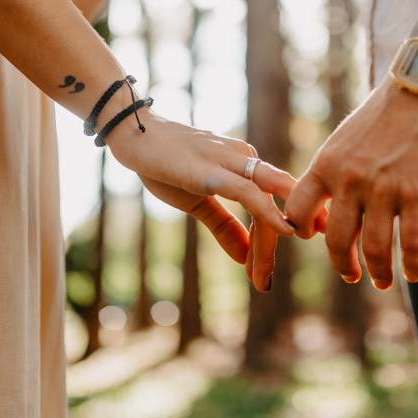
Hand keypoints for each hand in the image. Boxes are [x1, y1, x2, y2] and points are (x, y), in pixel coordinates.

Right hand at [108, 114, 296, 290]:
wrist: (134, 134)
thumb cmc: (165, 164)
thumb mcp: (197, 200)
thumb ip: (223, 226)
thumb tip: (245, 257)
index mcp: (246, 163)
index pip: (270, 205)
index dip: (267, 243)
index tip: (261, 278)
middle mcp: (247, 157)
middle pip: (277, 202)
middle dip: (282, 240)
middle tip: (266, 283)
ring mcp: (232, 159)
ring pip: (265, 201)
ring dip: (270, 240)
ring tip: (262, 277)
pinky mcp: (214, 168)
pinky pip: (249, 191)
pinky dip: (267, 212)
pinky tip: (283, 231)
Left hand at [284, 75, 417, 288]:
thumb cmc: (383, 114)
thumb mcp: (344, 139)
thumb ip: (334, 171)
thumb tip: (327, 206)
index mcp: (326, 164)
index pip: (297, 211)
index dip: (302, 232)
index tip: (316, 239)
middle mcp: (350, 179)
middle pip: (335, 240)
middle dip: (342, 265)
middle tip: (350, 275)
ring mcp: (384, 189)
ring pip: (374, 250)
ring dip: (378, 273)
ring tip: (383, 281)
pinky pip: (411, 244)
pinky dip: (412, 267)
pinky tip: (413, 273)